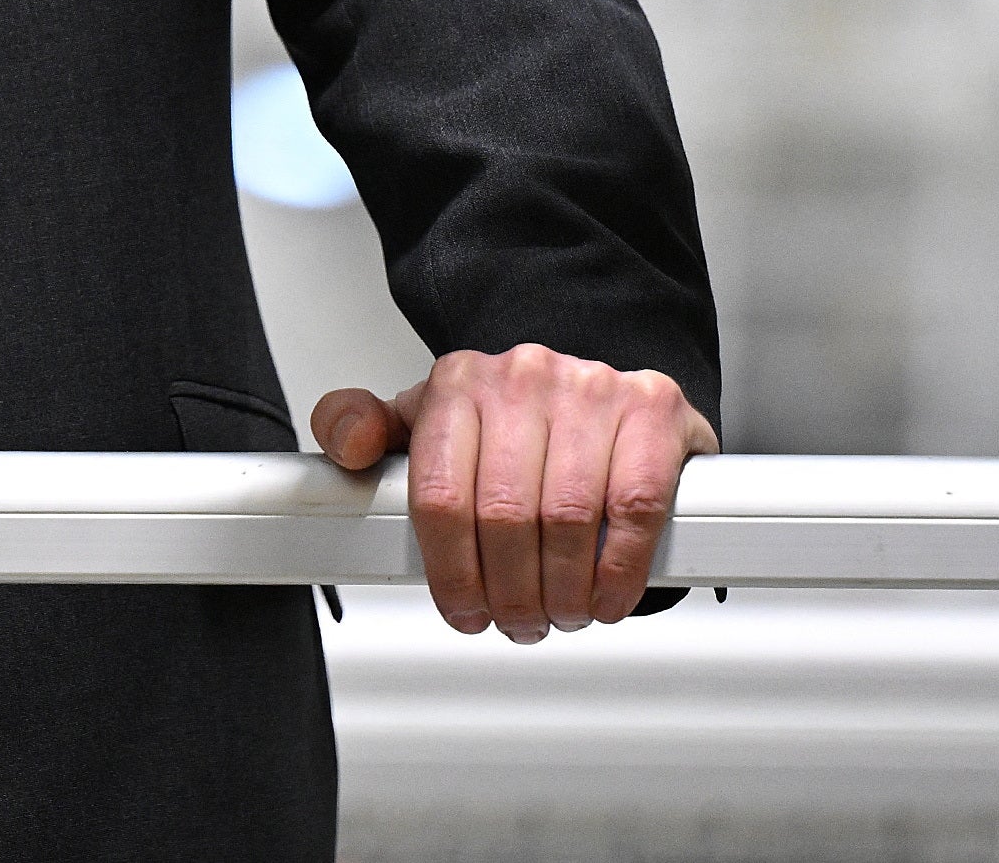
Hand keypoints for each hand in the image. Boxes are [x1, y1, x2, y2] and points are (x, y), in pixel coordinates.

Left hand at [314, 346, 715, 641]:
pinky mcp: (652, 408)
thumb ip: (363, 430)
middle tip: (517, 622)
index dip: (451, 572)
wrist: (599, 395)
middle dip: (509, 593)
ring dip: (562, 592)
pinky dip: (617, 570)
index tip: (464, 610)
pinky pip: (632, 505)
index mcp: (458, 382)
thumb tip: (346, 446)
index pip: (440, 495)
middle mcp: (522, 376)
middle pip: (503, 516)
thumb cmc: (512, 424)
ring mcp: (590, 387)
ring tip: (559, 614)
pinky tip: (604, 597)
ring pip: (565, 518)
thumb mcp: (428, 424)